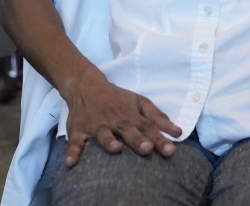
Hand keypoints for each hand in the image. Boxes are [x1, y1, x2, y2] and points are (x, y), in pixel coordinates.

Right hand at [62, 70, 181, 167]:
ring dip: (108, 141)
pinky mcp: (78, 130)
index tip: (170, 150)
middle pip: (127, 130)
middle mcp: (114, 120)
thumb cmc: (117, 98)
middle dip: (137, 139)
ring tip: (115, 149)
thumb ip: (158, 117)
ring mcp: (96, 125)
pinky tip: (71, 163)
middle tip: (147, 149)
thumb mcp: (139, 101)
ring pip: (102, 134)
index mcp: (130, 115)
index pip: (148, 127)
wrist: (85, 85)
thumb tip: (178, 132)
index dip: (159, 139)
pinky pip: (74, 142)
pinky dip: (72, 152)